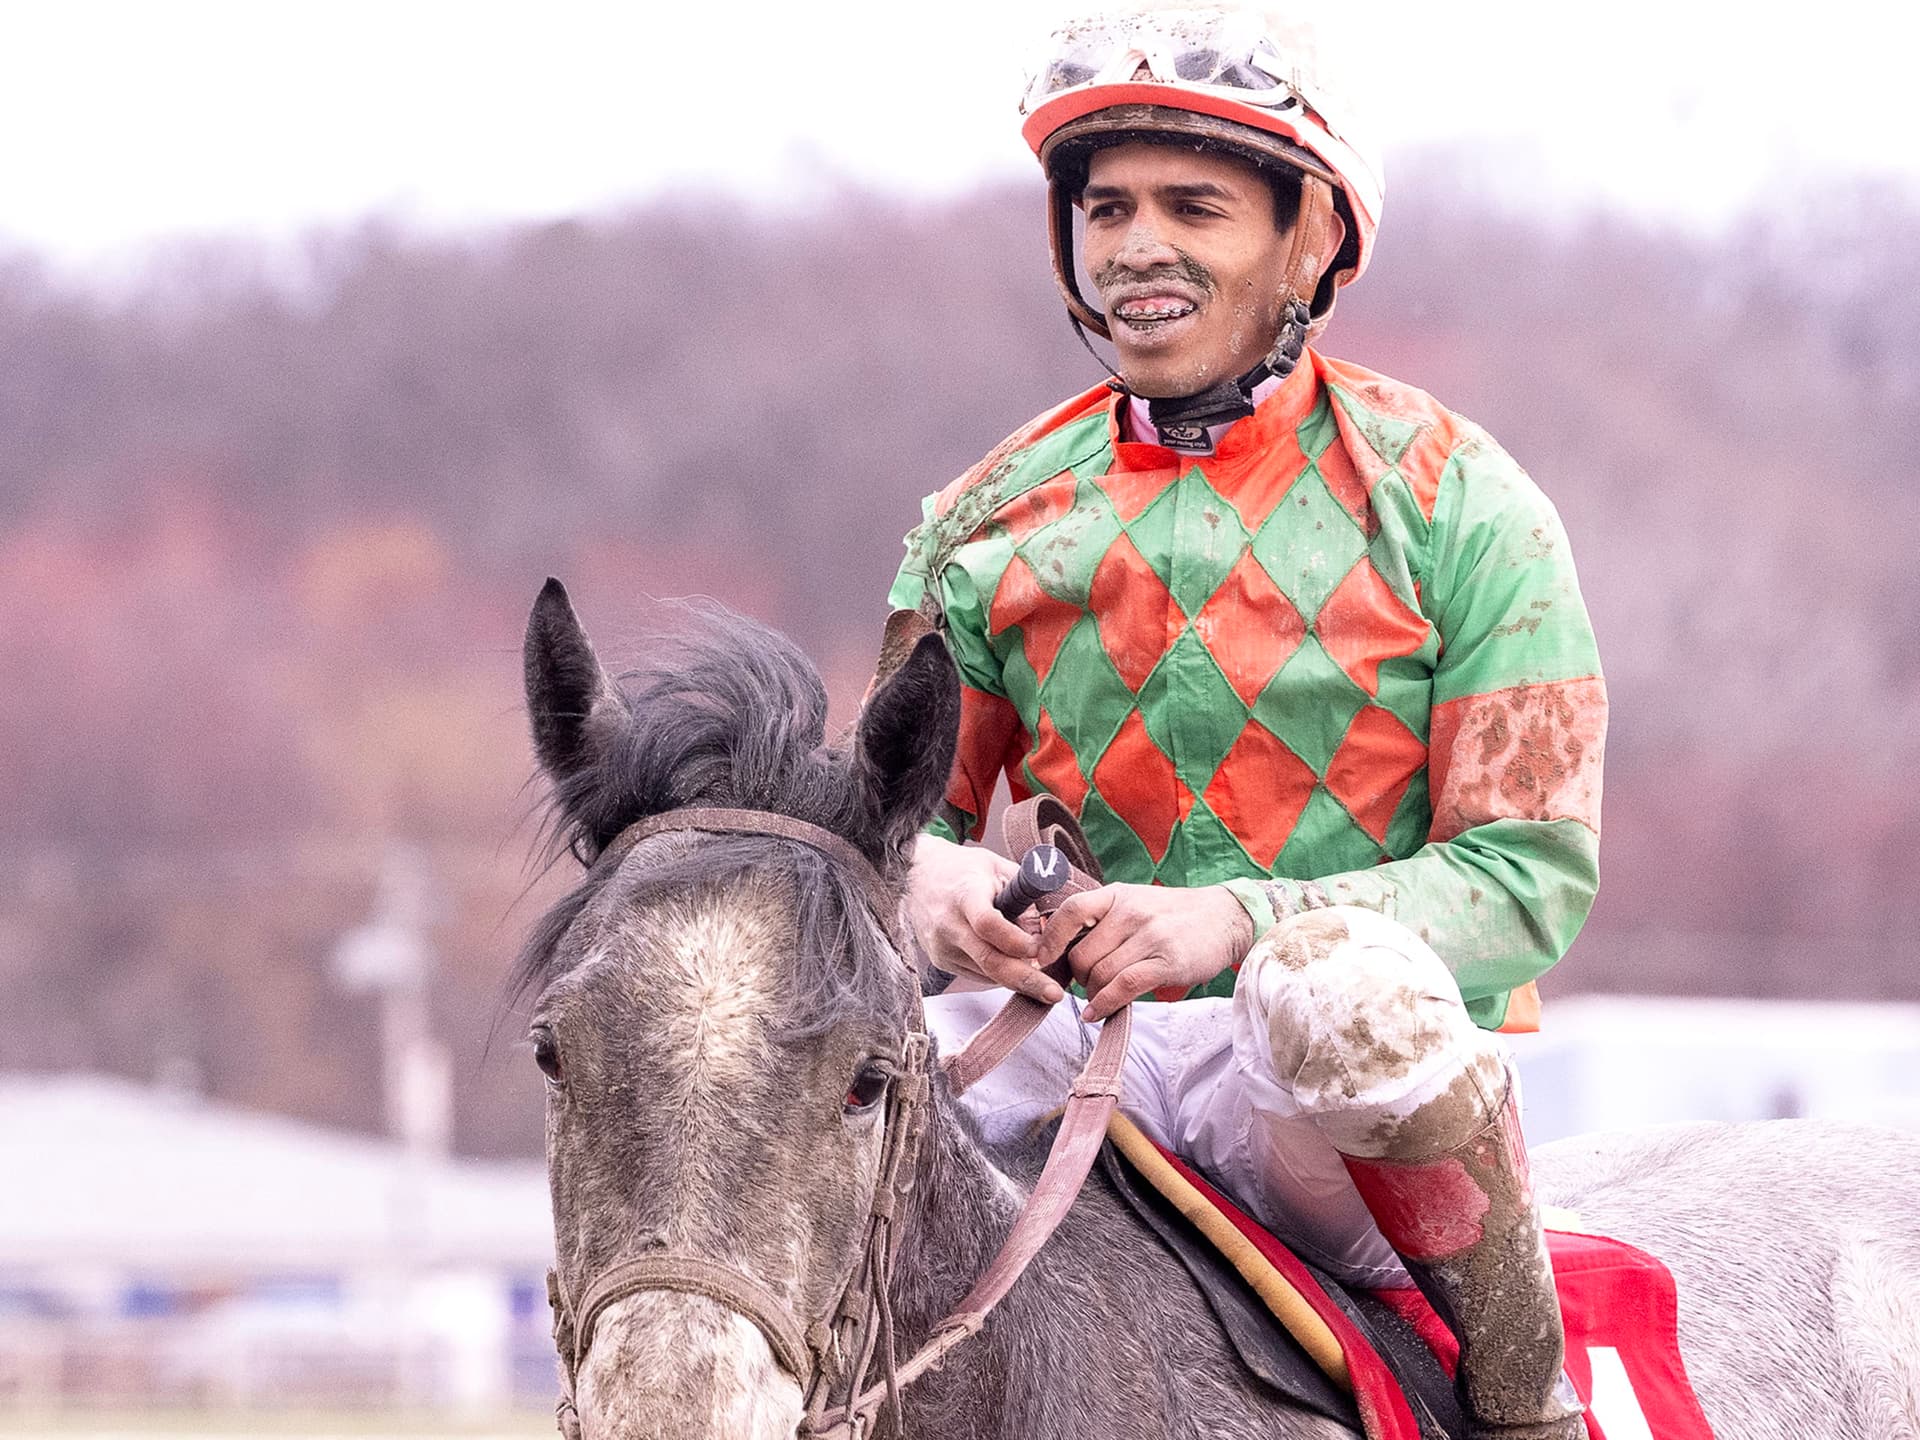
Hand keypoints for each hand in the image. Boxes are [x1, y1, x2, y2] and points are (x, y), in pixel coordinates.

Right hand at [906, 835, 1065, 1003]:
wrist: (915, 875)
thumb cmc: (962, 869)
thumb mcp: (998, 868)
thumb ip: (1025, 895)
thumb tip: (1048, 930)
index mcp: (964, 895)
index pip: (988, 924)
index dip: (1016, 941)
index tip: (1041, 951)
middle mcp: (949, 924)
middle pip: (988, 961)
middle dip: (1025, 980)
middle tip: (1054, 993)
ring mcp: (942, 947)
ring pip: (986, 973)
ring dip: (1016, 978)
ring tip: (1043, 976)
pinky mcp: (940, 960)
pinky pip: (977, 974)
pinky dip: (1000, 974)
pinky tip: (1014, 965)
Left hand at [1035, 883, 1253, 1021]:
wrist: (1225, 918)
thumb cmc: (1174, 916)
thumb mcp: (1136, 903)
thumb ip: (1104, 921)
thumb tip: (1062, 949)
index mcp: (1117, 895)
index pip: (1071, 911)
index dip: (1050, 939)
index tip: (1041, 959)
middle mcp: (1131, 912)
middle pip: (1081, 955)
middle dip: (1078, 978)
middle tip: (1088, 985)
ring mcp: (1149, 936)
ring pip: (1101, 974)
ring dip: (1094, 994)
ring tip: (1101, 997)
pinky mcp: (1166, 961)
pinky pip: (1123, 987)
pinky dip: (1105, 1005)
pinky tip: (1099, 1013)